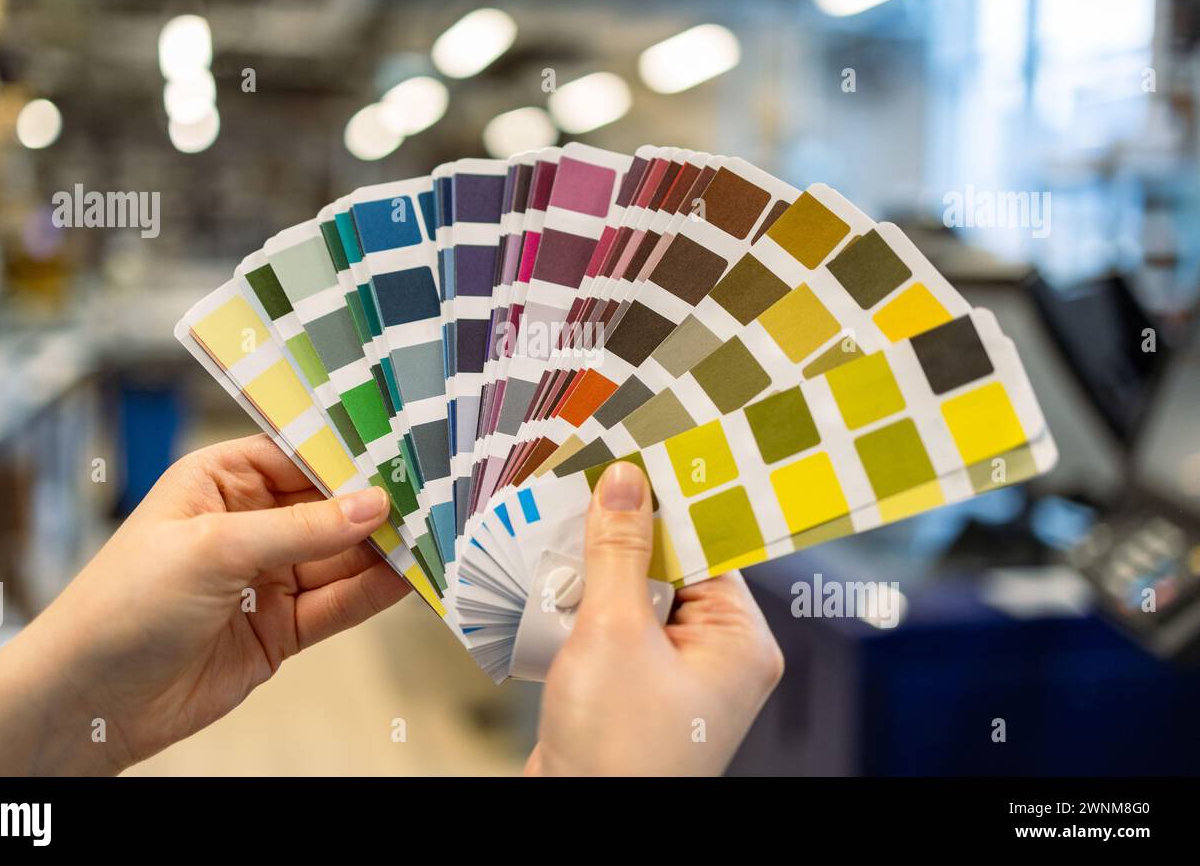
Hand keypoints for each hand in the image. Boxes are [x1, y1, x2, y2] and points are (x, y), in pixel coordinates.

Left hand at [0, 434, 407, 774]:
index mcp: (220, 480)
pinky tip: (412, 577)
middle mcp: (249, 522)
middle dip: (379, 503)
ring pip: (342, 556)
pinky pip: (338, 604)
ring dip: (387, 549)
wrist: (86, 703)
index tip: (407, 449)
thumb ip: (301, 529)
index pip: (300, 453)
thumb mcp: (212, 549)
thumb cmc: (123, 603)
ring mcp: (267, 577)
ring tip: (440, 534)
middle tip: (438, 492)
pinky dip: (375, 593)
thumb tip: (375, 505)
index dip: (351, 453)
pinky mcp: (281, 628)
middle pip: (330, 506)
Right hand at [527, 462, 783, 775]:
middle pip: (667, 568)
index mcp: (739, 642)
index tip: (629, 462)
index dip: (665, 505)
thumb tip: (625, 483)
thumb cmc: (618, 750)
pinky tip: (547, 592)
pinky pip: (611, 630)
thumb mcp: (614, 631)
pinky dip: (580, 611)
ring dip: (592, 576)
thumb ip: (619, 550)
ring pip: (633, 598)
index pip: (706, 546)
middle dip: (619, 540)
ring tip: (555, 543)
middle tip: (578, 496)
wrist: (578, 823)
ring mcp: (673, 677)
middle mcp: (715, 658)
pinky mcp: (633, 691)